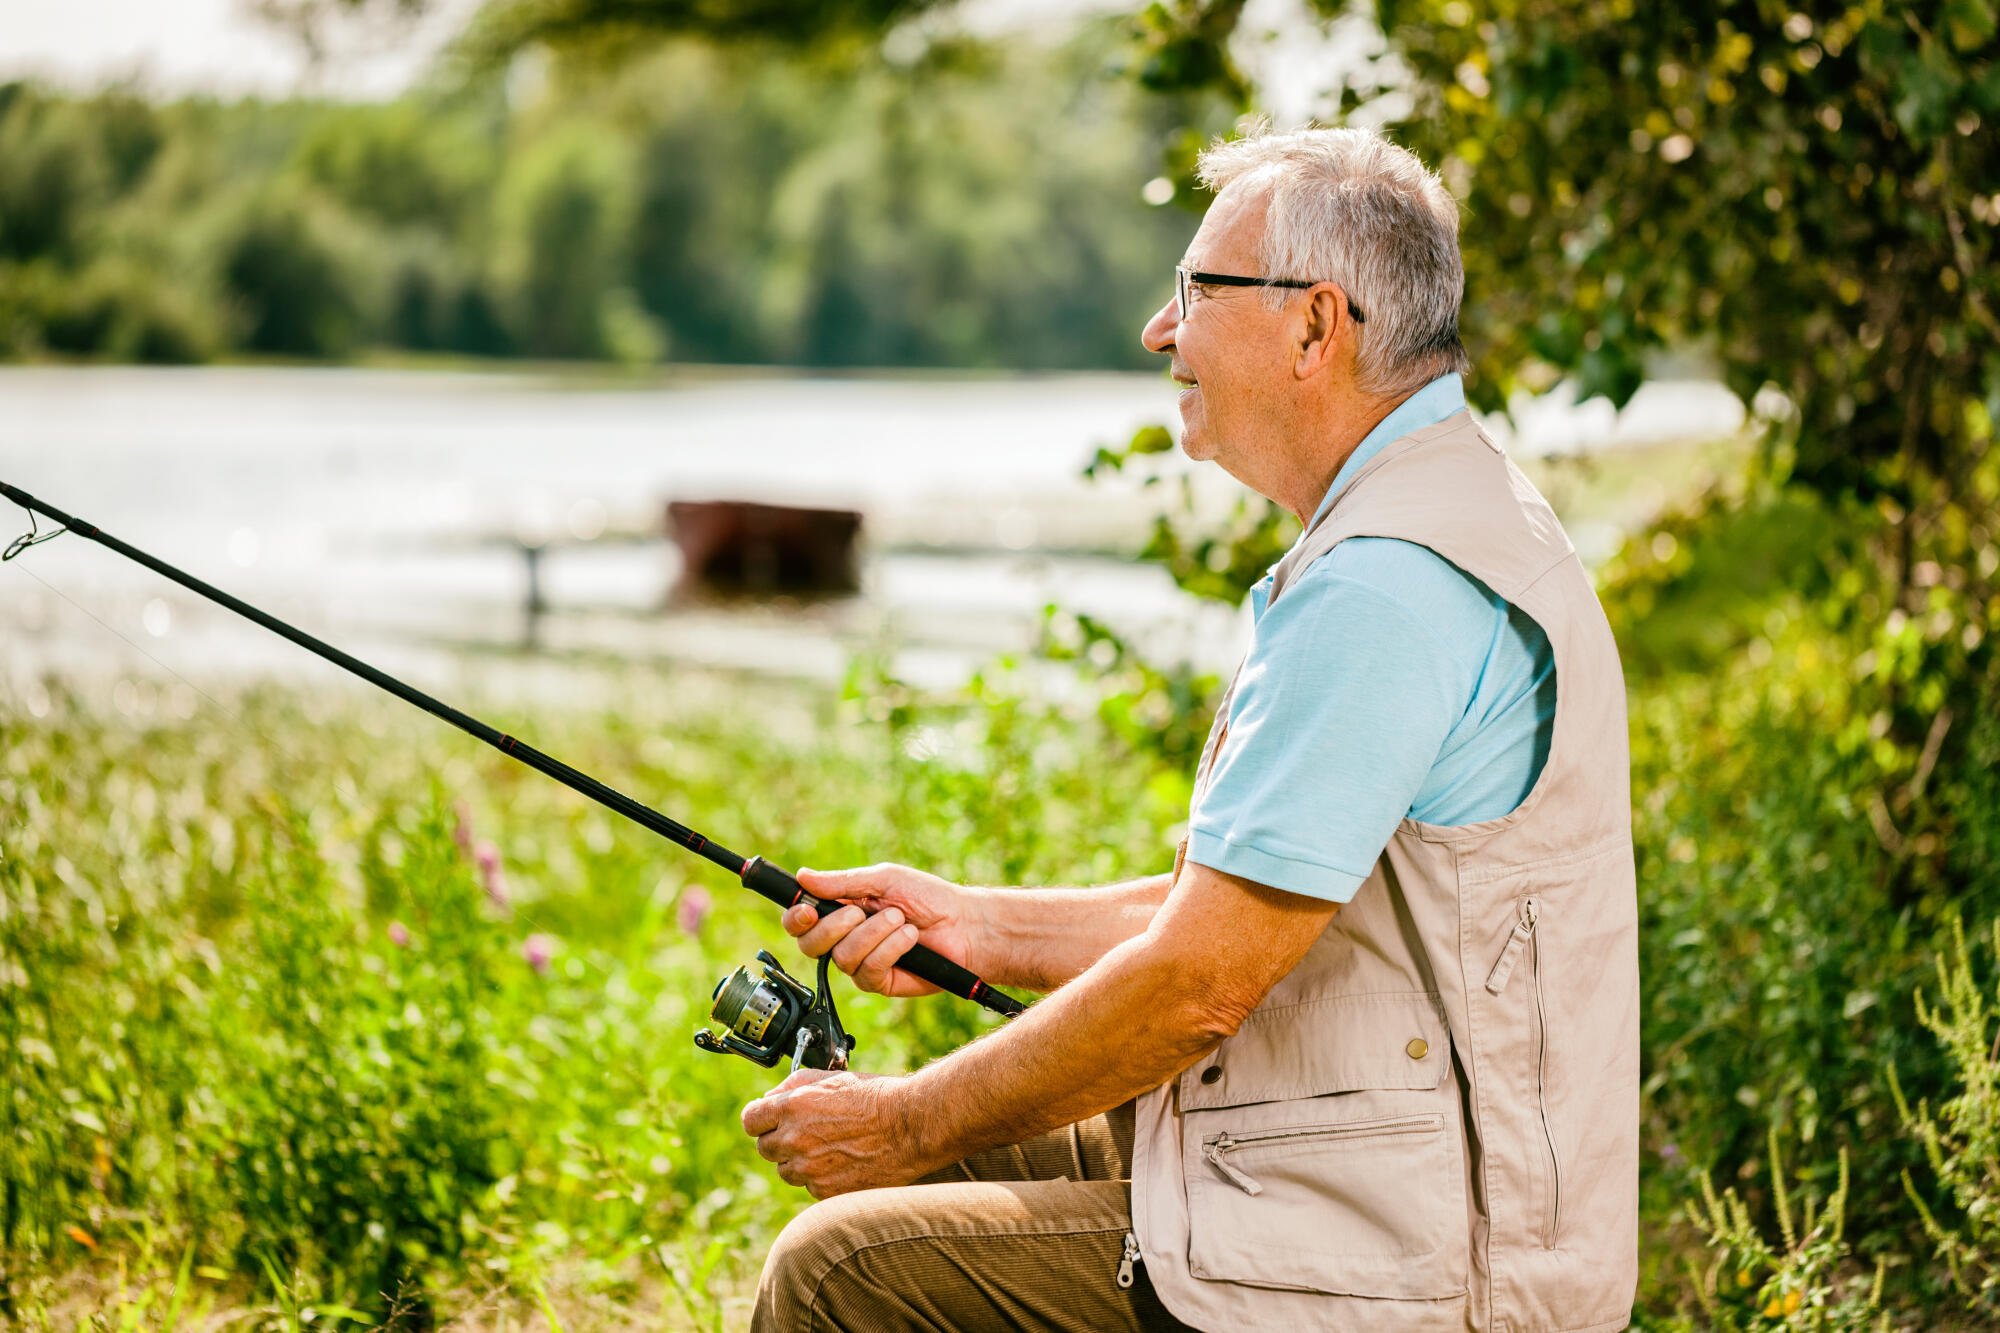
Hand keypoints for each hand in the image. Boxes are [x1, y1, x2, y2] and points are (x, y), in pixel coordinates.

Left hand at [741, 1067, 939, 1198]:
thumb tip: (771, 1098)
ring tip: (829, 1147)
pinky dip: (821, 1178)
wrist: (909, 1126)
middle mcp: (795, 1140)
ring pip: (786, 1171)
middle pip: (765, 1148)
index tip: (769, 1120)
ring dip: (799, 1162)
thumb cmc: (875, 1098)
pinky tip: (844, 1162)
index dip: (760, 1119)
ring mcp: (809, 1169)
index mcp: (792, 1107)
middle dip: (780, 1140)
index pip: (750, 1120)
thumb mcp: (831, 1078)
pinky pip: (810, 1188)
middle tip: (806, 1133)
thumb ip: (793, 1086)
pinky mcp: (825, 1192)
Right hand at [785, 864, 982, 997]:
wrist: (963, 924)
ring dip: (873, 934)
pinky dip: (889, 949)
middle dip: (834, 927)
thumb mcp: (884, 880)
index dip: (796, 918)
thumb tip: (803, 877)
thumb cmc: (927, 898)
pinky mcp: (879, 982)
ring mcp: (861, 963)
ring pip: (842, 957)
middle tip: (860, 912)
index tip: (809, 910)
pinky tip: (909, 939)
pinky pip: (868, 971)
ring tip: (901, 921)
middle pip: (810, 944)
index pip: (802, 921)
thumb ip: (843, 882)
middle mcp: (846, 939)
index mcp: (841, 911)